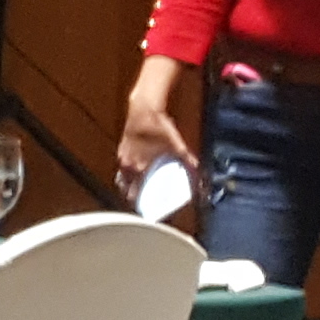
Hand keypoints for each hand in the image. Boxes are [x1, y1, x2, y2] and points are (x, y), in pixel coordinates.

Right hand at [115, 58, 189, 192]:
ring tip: (136, 191)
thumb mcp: (176, 143)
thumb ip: (186, 158)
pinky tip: (133, 172)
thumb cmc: (158, 127)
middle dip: (134, 196)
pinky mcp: (121, 150)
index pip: (137, 192)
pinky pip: (122, 168)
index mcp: (141, 168)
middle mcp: (129, 166)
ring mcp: (123, 158)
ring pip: (122, 178)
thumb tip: (197, 169)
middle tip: (142, 202)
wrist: (143, 110)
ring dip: (128, 186)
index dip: (142, 203)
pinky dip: (127, 173)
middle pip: (127, 188)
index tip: (146, 210)